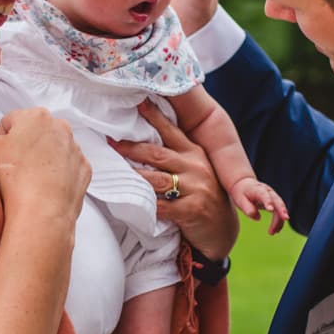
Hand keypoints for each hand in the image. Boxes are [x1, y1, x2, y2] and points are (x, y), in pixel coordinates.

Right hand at [0, 108, 90, 226]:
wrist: (41, 212)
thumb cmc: (16, 180)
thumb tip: (6, 141)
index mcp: (36, 116)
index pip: (12, 122)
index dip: (3, 139)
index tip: (2, 154)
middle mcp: (61, 128)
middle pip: (37, 133)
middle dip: (27, 146)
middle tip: (15, 167)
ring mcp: (75, 149)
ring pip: (54, 149)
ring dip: (43, 160)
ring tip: (30, 180)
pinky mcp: (84, 169)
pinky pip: (68, 167)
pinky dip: (58, 174)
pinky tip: (45, 186)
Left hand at [111, 100, 237, 259]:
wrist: (222, 231)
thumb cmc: (202, 197)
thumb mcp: (196, 171)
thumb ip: (175, 157)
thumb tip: (141, 142)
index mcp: (196, 153)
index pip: (171, 130)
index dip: (153, 115)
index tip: (137, 102)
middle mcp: (197, 167)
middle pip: (157, 153)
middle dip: (132, 147)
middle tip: (110, 141)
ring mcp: (196, 189)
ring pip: (156, 179)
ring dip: (133, 175)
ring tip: (114, 171)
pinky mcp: (192, 211)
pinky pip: (161, 206)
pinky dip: (144, 204)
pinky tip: (128, 202)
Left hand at [230, 178, 288, 233]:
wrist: (244, 185)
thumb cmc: (241, 193)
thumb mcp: (240, 200)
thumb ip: (247, 208)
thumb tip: (258, 218)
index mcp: (257, 189)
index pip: (263, 195)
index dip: (268, 202)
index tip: (270, 210)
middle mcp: (267, 191)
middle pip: (277, 200)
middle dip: (282, 209)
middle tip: (285, 219)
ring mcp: (273, 196)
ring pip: (280, 208)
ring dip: (279, 221)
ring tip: (272, 233)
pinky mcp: (275, 202)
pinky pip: (279, 212)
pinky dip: (278, 221)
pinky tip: (275, 231)